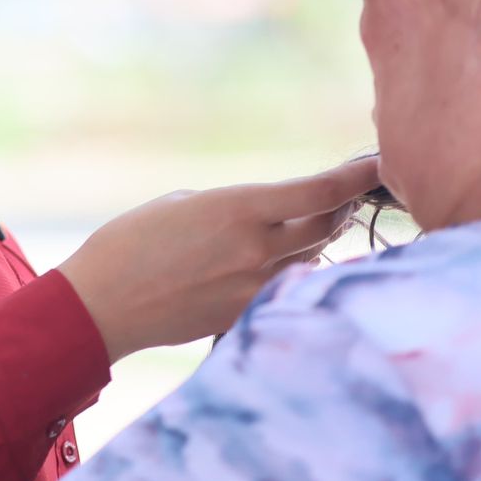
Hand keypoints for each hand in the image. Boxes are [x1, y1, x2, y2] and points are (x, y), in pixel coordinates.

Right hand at [57, 156, 378, 361]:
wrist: (102, 302)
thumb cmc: (131, 241)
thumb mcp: (184, 204)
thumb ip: (236, 208)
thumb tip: (270, 218)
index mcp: (239, 210)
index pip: (320, 192)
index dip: (355, 176)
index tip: (377, 163)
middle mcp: (256, 250)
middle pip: (326, 227)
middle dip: (340, 208)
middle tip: (347, 194)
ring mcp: (254, 289)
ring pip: (311, 260)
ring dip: (317, 241)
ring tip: (314, 225)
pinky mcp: (245, 316)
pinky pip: (286, 289)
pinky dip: (291, 273)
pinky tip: (282, 263)